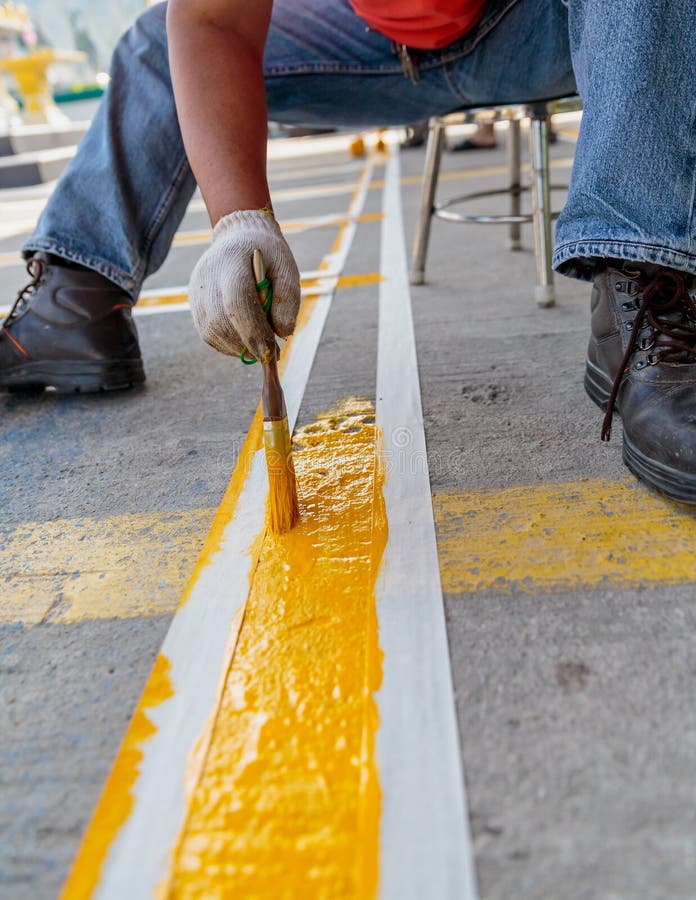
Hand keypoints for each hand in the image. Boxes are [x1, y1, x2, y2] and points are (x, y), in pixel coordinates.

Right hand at [188, 209, 300, 362]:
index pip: (237, 302)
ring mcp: (196, 292)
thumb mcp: (287, 269)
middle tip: (270, 355)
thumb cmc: (268, 255)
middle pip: (221, 322)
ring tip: (259, 344)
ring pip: (212, 332)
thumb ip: (287, 299)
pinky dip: (227, 344)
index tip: (271, 353)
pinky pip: (208, 334)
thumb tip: (281, 334)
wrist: (239, 237)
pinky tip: (244, 338)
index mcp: (231, 263)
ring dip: (238, 347)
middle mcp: (207, 278)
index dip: (253, 331)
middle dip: (247, 344)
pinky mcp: (193, 303)